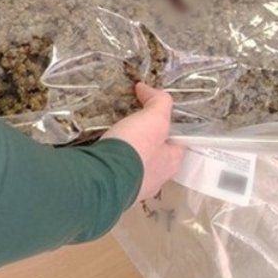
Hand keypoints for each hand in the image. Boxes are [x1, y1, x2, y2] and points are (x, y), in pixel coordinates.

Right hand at [100, 82, 184, 202]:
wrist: (103, 177)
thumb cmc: (136, 149)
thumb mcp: (154, 119)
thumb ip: (157, 102)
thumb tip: (145, 88)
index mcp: (171, 163)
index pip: (177, 142)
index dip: (169, 126)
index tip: (155, 114)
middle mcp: (156, 179)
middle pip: (155, 155)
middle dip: (145, 140)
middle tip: (131, 123)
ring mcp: (134, 187)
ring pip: (133, 165)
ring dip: (126, 152)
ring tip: (112, 135)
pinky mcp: (112, 189)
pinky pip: (113, 171)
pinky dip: (109, 160)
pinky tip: (100, 149)